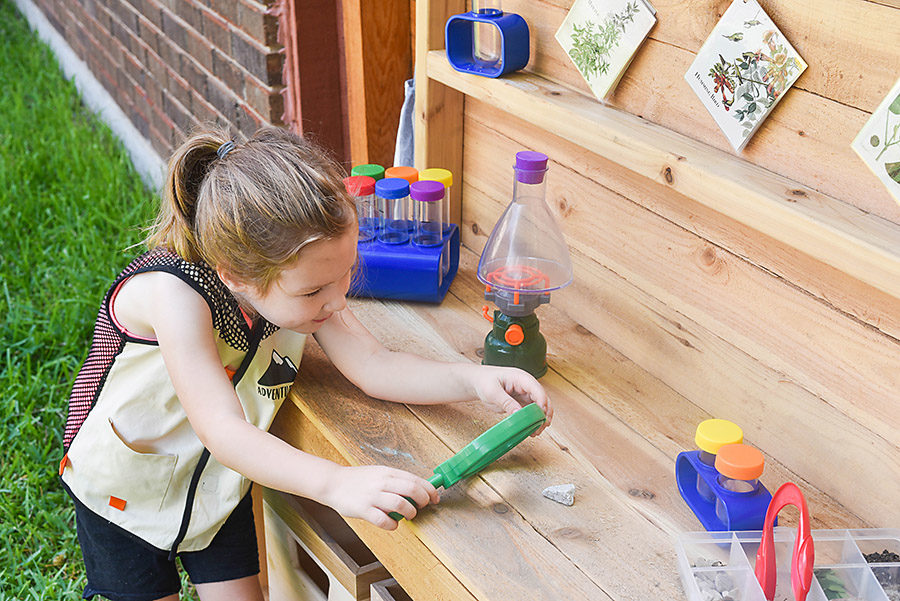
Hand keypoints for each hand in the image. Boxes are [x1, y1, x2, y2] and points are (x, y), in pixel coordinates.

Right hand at [322, 465, 439, 529]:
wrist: (333, 483)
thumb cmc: (358, 480)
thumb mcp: (379, 473)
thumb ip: (396, 480)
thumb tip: (418, 489)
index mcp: (387, 472)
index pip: (415, 479)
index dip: (429, 490)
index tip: (435, 497)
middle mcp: (382, 482)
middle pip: (412, 490)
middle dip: (423, 500)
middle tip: (422, 506)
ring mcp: (372, 496)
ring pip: (401, 505)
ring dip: (410, 513)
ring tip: (408, 515)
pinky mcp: (363, 510)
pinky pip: (384, 520)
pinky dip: (393, 524)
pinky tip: (392, 523)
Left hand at [471, 365, 552, 435]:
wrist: (478, 382)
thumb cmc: (484, 382)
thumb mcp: (492, 392)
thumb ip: (506, 402)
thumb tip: (518, 413)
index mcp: (521, 378)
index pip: (537, 389)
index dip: (542, 402)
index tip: (541, 416)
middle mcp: (526, 386)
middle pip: (543, 399)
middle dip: (544, 413)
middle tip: (541, 427)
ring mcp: (525, 394)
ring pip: (540, 407)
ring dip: (540, 419)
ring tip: (536, 432)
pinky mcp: (522, 403)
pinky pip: (532, 412)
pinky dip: (533, 421)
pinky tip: (532, 431)